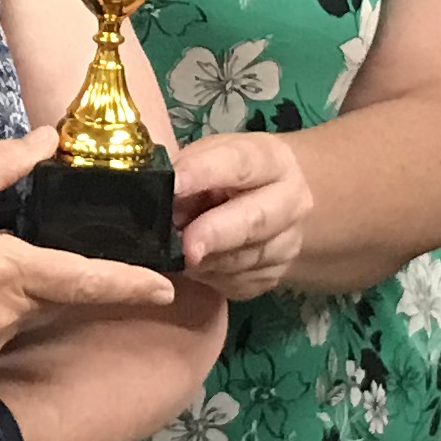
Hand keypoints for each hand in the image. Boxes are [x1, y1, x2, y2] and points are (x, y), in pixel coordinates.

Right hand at [0, 134, 185, 375]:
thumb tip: (46, 140)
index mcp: (8, 271)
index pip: (86, 279)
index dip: (131, 282)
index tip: (169, 284)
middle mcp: (8, 315)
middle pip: (58, 296)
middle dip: (71, 282)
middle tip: (65, 260)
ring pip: (23, 312)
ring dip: (16, 290)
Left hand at [171, 131, 312, 301]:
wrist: (267, 205)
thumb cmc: (226, 175)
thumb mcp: (208, 157)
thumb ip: (184, 169)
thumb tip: (150, 190)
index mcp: (272, 160)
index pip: (239, 163)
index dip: (204, 173)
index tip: (173, 183)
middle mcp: (290, 201)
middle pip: (255, 220)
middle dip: (214, 233)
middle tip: (184, 246)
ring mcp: (286, 244)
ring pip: (243, 259)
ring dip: (204, 260)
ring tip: (174, 252)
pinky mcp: (272, 277)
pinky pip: (236, 283)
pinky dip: (208, 277)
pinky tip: (194, 265)